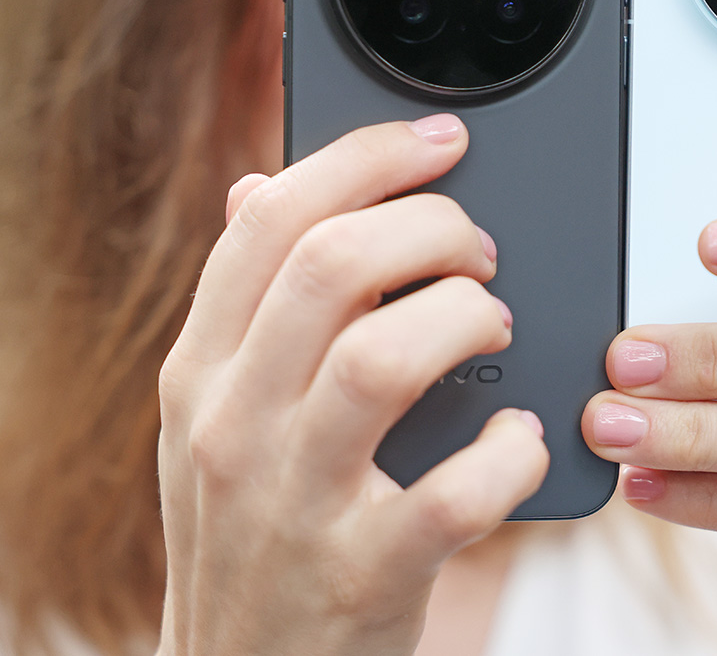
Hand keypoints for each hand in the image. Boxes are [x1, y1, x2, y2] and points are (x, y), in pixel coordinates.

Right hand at [156, 116, 548, 655]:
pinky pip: (453, 491)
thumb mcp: (218, 418)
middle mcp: (231, 426)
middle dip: (432, 226)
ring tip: (495, 324)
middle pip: (332, 266)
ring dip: (465, 319)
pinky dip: (507, 451)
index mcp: (198, 371)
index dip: (364, 156)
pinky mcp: (363, 576)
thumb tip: (257, 185)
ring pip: (384, 357)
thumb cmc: (255, 535)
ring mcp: (293, 504)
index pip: (268, 220)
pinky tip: (518, 437)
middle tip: (480, 248)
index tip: (439, 140)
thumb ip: (246, 308)